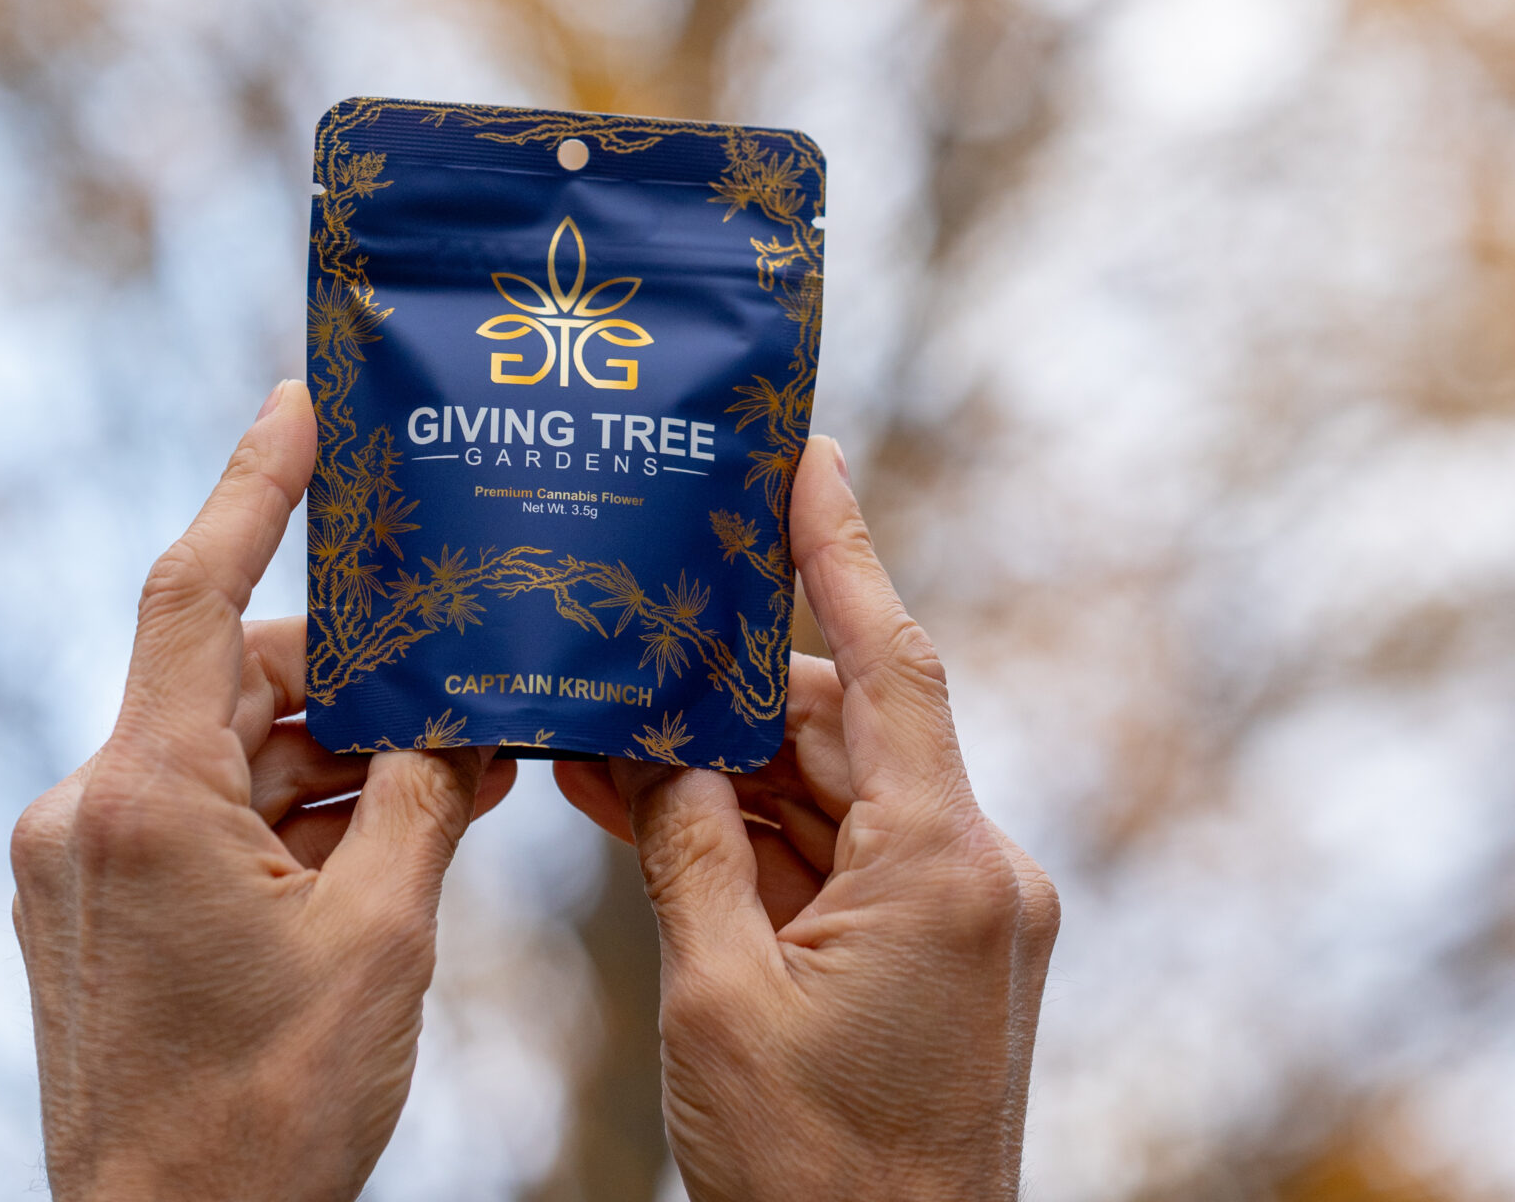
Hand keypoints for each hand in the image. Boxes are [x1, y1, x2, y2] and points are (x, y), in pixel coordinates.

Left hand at [10, 380, 513, 1201]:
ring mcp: (86, 865)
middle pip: (231, 679)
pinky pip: (204, 816)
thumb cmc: (268, 1114)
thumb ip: (421, 796)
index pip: (191, 591)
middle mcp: (91, 811)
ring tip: (449, 775)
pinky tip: (386, 836)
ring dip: (332, 756)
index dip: (253, 485)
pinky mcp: (98, 914)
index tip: (300, 402)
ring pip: (226, 752)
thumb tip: (464, 721)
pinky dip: (289, 813)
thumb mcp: (380, 936)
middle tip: (460, 676)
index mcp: (145, 797)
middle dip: (351, 676)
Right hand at [555, 437, 1057, 1201]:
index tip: (806, 453)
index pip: (892, 662)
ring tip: (606, 740)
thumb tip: (663, 752)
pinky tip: (655, 817)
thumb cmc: (809, 1183)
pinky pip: (842, 863)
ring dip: (731, 774)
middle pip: (848, 728)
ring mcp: (964, 921)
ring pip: (836, 795)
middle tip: (630, 635)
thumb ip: (690, 853)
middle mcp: (977, 875)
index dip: (840, 549)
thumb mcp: (718, 1003)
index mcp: (944, 867)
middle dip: (732, 692)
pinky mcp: (938, 963)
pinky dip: (759, 842)